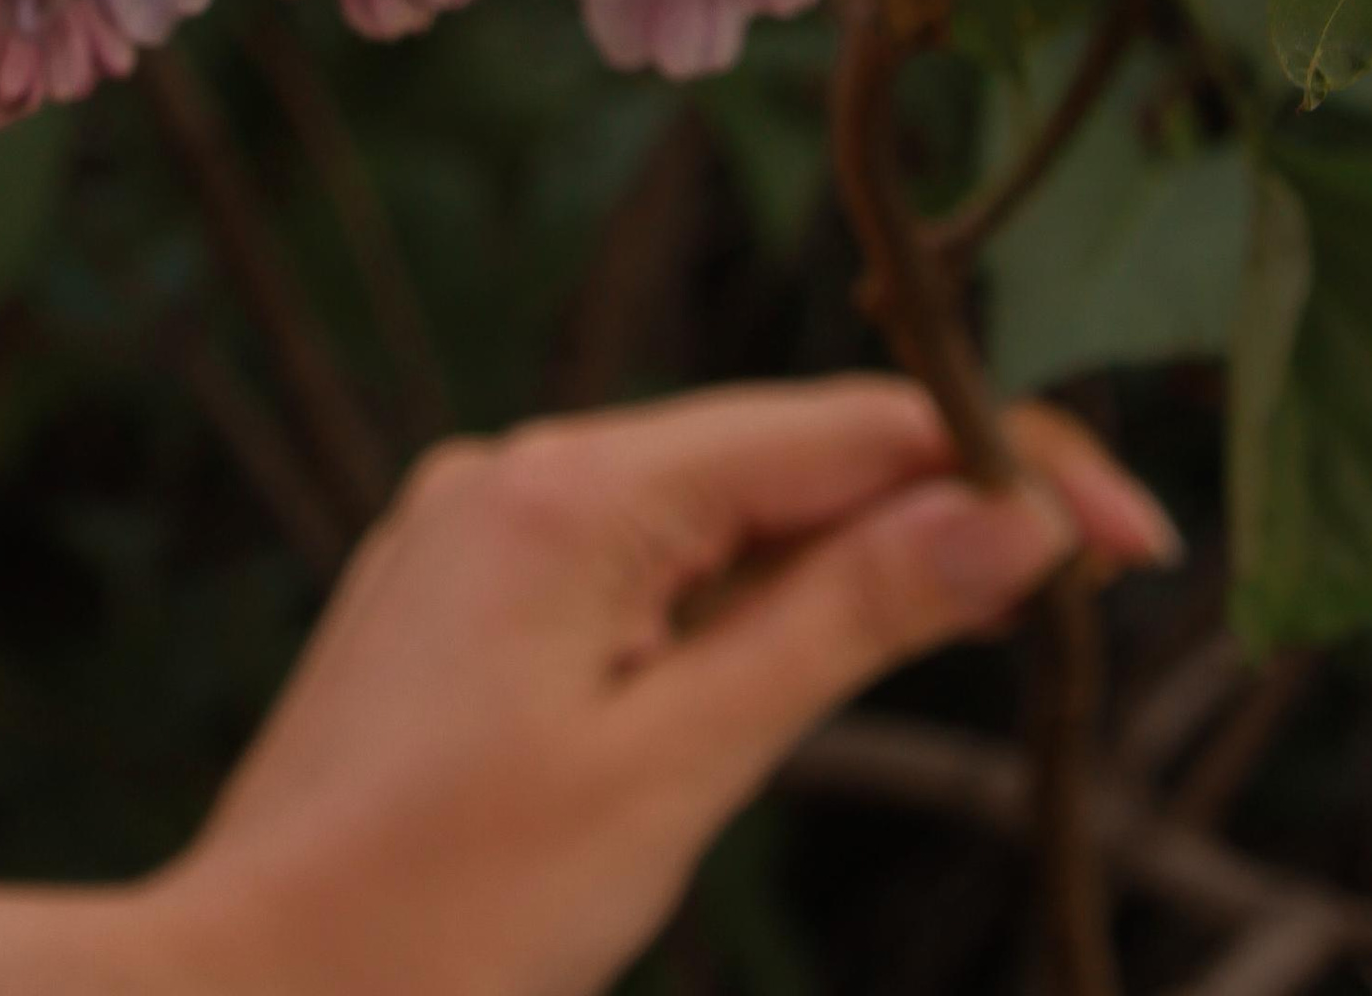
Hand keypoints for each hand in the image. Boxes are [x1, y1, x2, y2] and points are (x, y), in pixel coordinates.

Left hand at [0, 374, 1175, 995]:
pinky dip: (742, 601)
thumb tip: (1009, 520)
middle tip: (1105, 573)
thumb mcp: (674, 773)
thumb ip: (842, 626)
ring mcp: (481, 527)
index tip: (1138, 533)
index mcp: (571, 488)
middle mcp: (521, 469)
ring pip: (713, 512)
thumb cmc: (441, 920)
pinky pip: (639, 564)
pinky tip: (804, 657)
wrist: (233, 990)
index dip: (999, 464)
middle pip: (780, 456)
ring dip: (847, 556)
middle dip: (937, 505)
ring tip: (986, 613)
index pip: (837, 431)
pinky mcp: (459, 596)